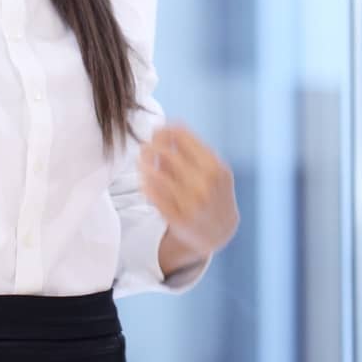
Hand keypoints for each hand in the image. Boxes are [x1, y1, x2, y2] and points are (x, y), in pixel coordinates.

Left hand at [140, 124, 239, 273]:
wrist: (220, 231)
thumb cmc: (213, 192)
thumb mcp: (212, 168)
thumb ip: (189, 150)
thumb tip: (159, 129)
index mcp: (214, 166)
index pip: (182, 136)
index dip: (164, 130)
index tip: (156, 132)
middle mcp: (204, 183)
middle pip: (166, 153)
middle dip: (150, 147)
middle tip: (144, 147)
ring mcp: (191, 202)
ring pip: (156, 175)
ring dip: (144, 165)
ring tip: (141, 161)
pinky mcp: (178, 219)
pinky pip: (153, 196)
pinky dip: (145, 185)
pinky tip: (145, 180)